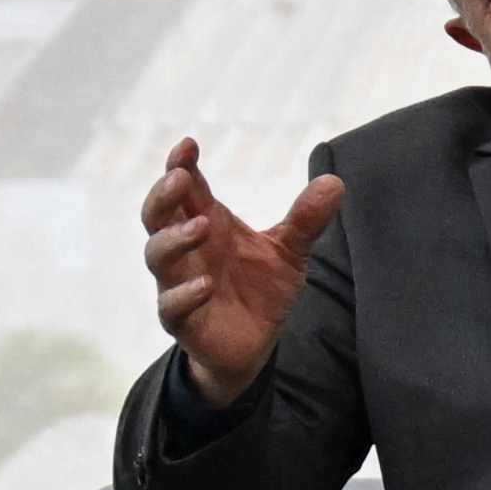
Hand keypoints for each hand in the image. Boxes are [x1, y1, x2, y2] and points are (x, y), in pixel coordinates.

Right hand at [136, 133, 336, 402]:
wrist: (255, 345)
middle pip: (156, 215)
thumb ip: (305, 220)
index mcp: (207, 223)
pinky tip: (205, 285)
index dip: (180, 165)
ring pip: (156, 255)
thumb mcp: (289, 253)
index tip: (188, 144)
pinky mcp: (182, 321)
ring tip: (201, 226)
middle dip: (163, 194)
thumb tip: (335, 182)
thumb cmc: (260, 289)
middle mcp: (186, 250)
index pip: (184, 188)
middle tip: (180, 177)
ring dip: (174, 239)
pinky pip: (170, 306)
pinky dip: (184, 294)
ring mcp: (178, 284)